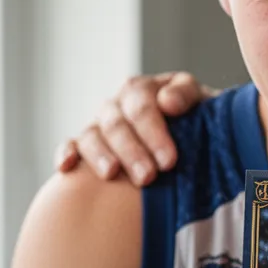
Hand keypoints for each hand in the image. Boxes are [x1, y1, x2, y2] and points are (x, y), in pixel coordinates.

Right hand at [54, 72, 217, 186]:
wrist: (193, 138)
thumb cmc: (199, 122)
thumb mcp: (201, 103)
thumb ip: (187, 95)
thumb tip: (167, 102)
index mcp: (144, 90)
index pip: (142, 104)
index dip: (154, 132)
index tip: (169, 160)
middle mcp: (117, 104)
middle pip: (116, 123)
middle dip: (131, 151)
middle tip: (147, 177)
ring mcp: (100, 124)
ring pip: (91, 135)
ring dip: (100, 155)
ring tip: (112, 175)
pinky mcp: (86, 145)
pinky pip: (71, 145)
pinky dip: (66, 153)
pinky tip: (66, 166)